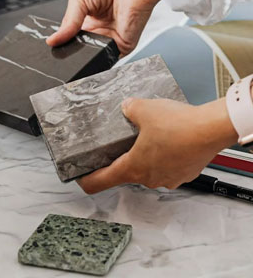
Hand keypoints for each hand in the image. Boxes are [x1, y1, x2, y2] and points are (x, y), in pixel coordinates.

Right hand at [46, 0, 160, 54]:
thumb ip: (67, 22)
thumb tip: (52, 40)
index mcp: (83, 19)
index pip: (68, 36)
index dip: (60, 41)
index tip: (52, 45)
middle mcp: (96, 30)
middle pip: (78, 48)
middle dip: (70, 50)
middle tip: (61, 49)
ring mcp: (108, 39)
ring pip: (91, 55)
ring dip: (82, 55)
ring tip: (76, 48)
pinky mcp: (121, 46)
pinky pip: (107, 58)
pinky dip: (98, 58)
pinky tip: (91, 50)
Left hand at [78, 97, 237, 193]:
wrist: (210, 129)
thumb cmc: (178, 125)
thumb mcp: (141, 108)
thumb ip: (128, 109)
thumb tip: (126, 108)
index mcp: (133, 168)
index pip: (101, 182)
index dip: (86, 180)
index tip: (79, 177)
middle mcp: (149, 178)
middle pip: (125, 173)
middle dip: (119, 158)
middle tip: (114, 144)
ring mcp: (168, 177)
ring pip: (147, 168)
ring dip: (143, 154)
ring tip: (144, 135)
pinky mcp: (183, 172)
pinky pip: (165, 165)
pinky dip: (162, 154)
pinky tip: (165, 137)